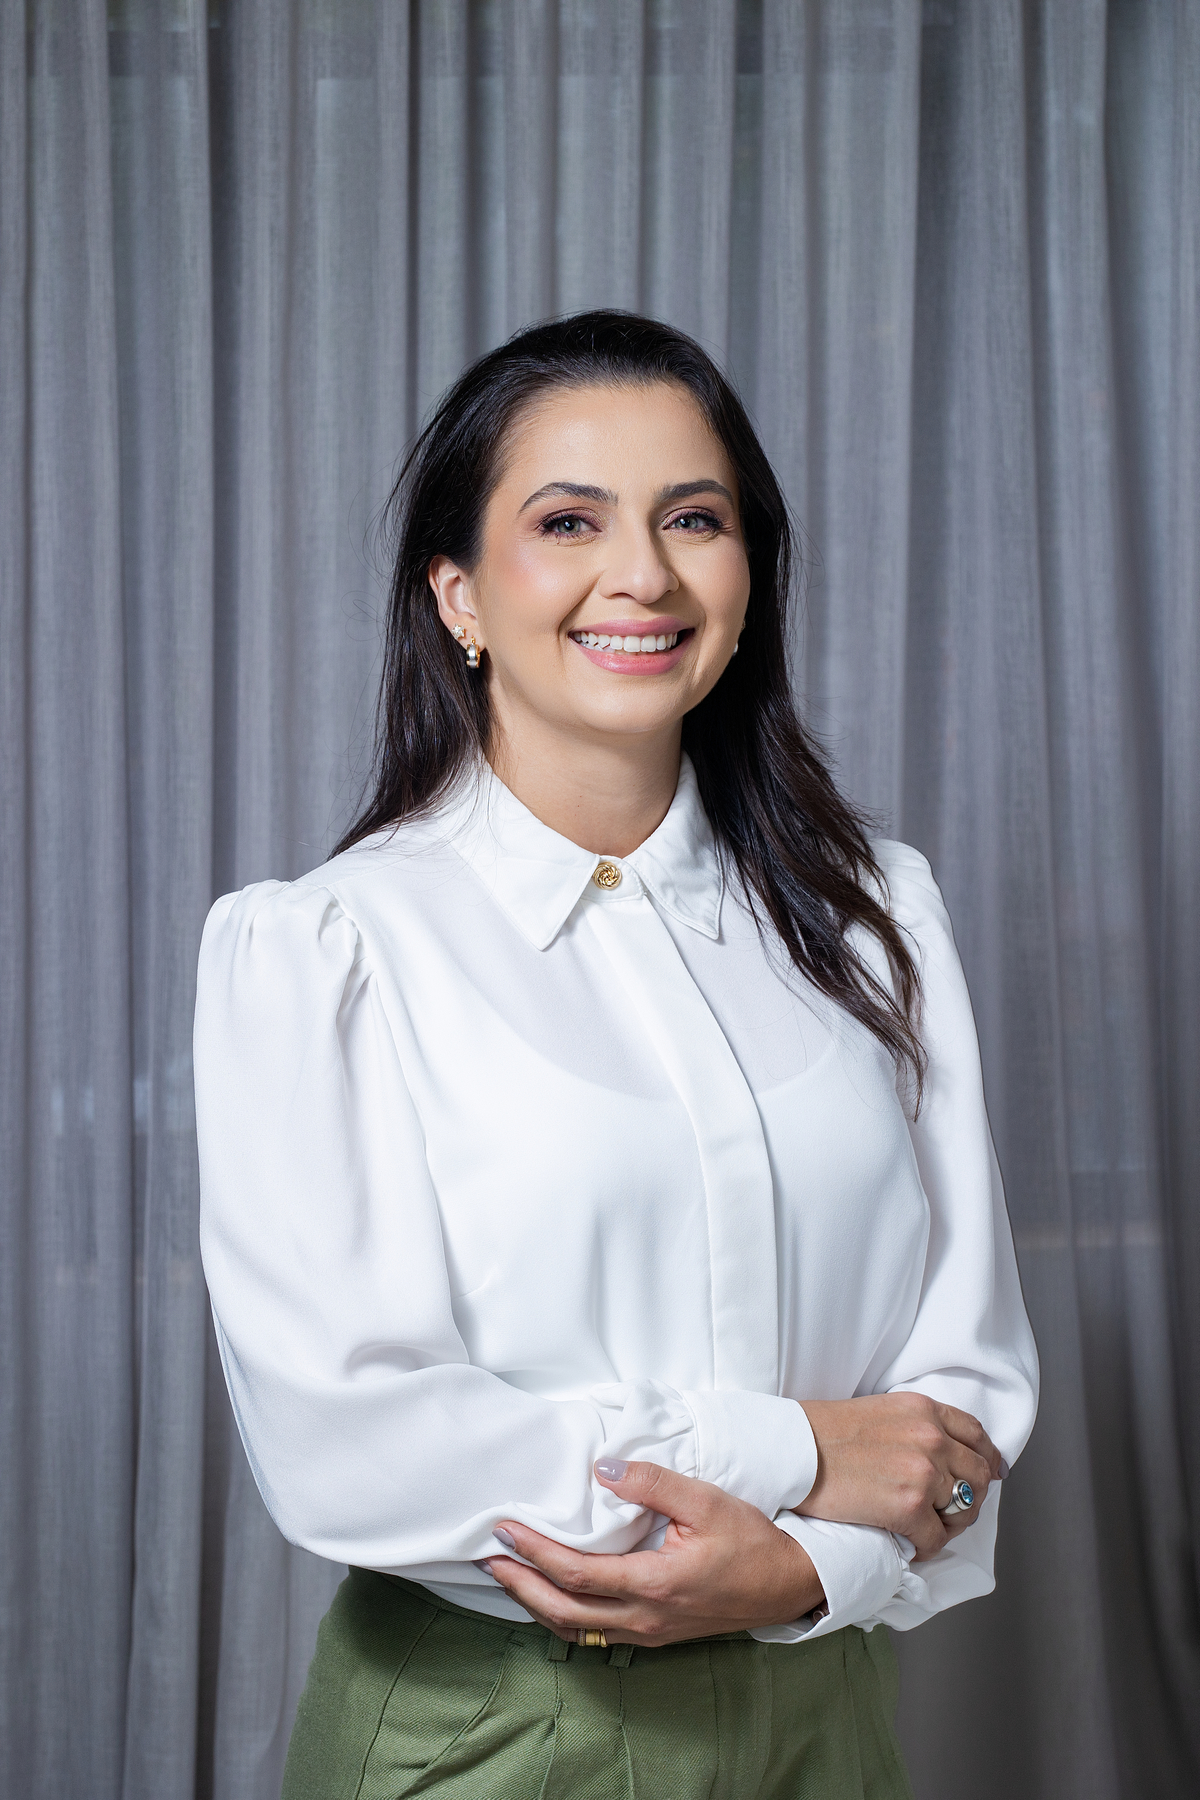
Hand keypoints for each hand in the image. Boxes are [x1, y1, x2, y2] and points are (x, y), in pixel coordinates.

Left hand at [482, 1460, 824, 1645]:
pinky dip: (562, 1616)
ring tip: (508, 1577)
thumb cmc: (750, 1541)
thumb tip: (604, 1469)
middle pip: (562, 1612)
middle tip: (488, 1559)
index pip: (575, 1573)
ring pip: (575, 1630)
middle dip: (519, 1585)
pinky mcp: (654, 1634)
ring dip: (536, 1605)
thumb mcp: (706, 1500)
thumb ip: (654, 1483)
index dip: (534, 1552)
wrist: (787, 1585)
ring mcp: (648, 1633)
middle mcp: (643, 1618)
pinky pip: (594, 1633)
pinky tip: (550, 1596)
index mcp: (652, 1584)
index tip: (505, 1529)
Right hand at [798, 1392, 1003, 1558]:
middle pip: (979, 1475)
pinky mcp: (909, 1507)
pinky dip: (926, 1548)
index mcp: (924, 1409)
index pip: (976, 1435)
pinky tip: (909, 1545)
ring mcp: (924, 1473)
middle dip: (971, 1498)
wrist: (793, 1450)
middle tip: (952, 1512)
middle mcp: (932, 1437)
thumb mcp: (880, 1411)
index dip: (988, 1458)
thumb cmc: (823, 1432)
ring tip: (930, 1530)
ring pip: (965, 1510)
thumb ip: (915, 1428)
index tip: (991, 1473)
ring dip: (951, 1525)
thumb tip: (939, 1455)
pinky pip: (936, 1539)